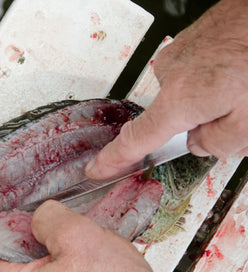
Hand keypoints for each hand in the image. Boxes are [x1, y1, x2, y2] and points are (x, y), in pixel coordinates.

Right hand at [85, 0, 247, 178]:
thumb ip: (220, 143)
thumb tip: (200, 144)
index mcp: (180, 100)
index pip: (136, 140)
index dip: (113, 159)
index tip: (97, 168)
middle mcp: (169, 76)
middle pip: (175, 121)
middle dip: (202, 125)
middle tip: (236, 113)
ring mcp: (174, 57)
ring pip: (187, 98)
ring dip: (209, 100)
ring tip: (238, 85)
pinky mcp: (184, 44)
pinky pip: (192, 75)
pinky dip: (210, 80)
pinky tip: (232, 70)